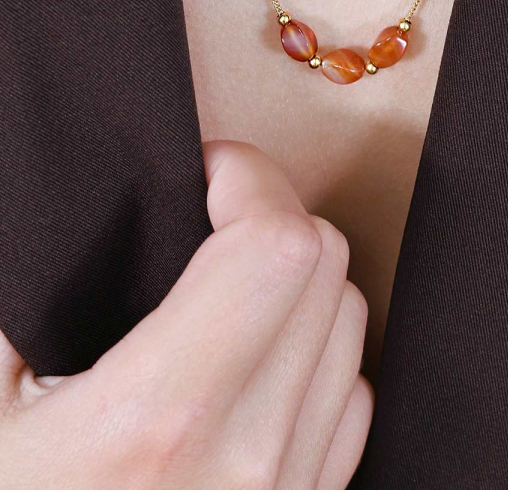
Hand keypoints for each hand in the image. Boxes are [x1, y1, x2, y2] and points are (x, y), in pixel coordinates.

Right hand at [0, 141, 372, 488]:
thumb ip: (27, 308)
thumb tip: (69, 223)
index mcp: (155, 422)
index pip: (276, 246)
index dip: (250, 180)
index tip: (209, 172)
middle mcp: (245, 459)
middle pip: (325, 266)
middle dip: (273, 214)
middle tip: (212, 217)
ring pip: (351, 324)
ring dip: (302, 279)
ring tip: (231, 282)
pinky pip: (353, 398)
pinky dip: (321, 351)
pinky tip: (261, 356)